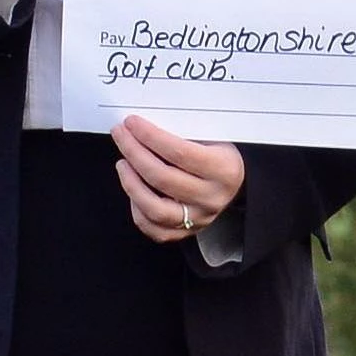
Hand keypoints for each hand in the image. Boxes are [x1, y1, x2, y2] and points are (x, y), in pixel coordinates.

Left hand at [114, 117, 245, 245]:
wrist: (234, 184)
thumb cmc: (218, 155)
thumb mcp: (212, 138)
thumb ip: (182, 135)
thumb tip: (142, 128)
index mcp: (223, 169)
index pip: (179, 152)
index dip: (150, 136)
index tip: (132, 123)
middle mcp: (212, 197)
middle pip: (162, 178)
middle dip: (134, 152)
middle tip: (121, 135)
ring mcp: (199, 218)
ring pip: (155, 209)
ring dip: (131, 184)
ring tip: (123, 164)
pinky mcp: (187, 232)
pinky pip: (154, 229)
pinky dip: (138, 210)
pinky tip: (134, 190)